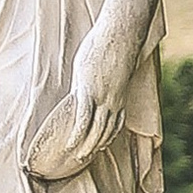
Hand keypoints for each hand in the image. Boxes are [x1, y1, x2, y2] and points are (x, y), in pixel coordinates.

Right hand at [27, 33, 133, 184]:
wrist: (122, 35)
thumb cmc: (116, 43)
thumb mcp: (112, 64)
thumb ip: (107, 73)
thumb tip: (103, 68)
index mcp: (120, 96)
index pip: (115, 123)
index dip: (108, 137)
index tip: (99, 146)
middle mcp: (113, 101)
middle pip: (106, 131)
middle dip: (96, 146)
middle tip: (84, 158)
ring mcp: (102, 98)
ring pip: (95, 130)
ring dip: (86, 146)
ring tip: (76, 157)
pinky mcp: (89, 92)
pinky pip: (82, 119)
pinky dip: (77, 134)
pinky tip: (70, 143)